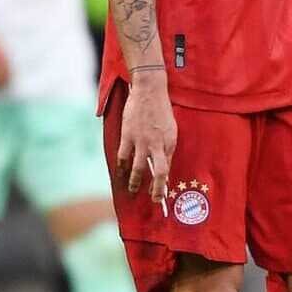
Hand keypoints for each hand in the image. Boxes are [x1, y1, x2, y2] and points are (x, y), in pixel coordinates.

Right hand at [116, 71, 177, 205]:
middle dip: (156, 190)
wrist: (149, 90)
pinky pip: (123, 156)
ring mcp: (142, 141)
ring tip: (133, 191)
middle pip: (159, 173)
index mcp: (170, 142)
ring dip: (135, 182)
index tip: (162, 194)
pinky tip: (120, 173)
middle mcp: (158, 144)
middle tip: (154, 201)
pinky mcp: (128, 135)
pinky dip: (121, 167)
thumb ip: (166, 147)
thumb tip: (163, 164)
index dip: (164, 183)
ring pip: (138, 168)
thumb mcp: (171, 129)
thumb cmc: (161, 110)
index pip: (168, 168)